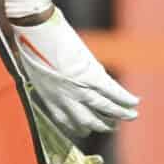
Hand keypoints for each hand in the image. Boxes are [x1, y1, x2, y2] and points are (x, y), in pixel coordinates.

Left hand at [7, 7, 140, 135]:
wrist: (35, 33)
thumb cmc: (29, 44)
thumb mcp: (31, 66)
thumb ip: (42, 74)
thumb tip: (45, 71)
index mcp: (49, 97)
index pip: (65, 120)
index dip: (77, 127)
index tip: (84, 131)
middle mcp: (65, 98)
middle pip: (87, 120)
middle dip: (101, 125)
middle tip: (111, 128)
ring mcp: (78, 87)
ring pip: (103, 107)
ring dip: (119, 114)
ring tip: (131, 116)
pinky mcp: (90, 74)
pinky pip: (111, 91)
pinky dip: (124, 97)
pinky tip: (135, 101)